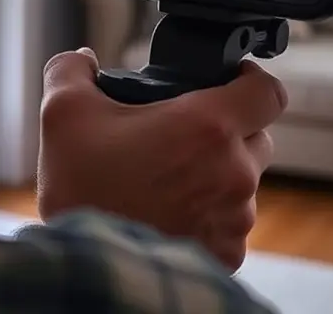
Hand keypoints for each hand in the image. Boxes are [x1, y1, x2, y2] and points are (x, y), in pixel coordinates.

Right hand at [37, 48, 286, 270]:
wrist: (86, 271)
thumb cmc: (82, 192)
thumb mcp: (63, 113)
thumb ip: (72, 69)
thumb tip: (82, 60)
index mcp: (209, 127)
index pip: (269, 92)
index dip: (252, 80)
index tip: (230, 80)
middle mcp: (235, 173)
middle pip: (257, 136)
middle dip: (229, 130)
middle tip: (184, 133)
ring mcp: (234, 220)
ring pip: (243, 182)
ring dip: (218, 176)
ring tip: (170, 179)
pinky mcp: (226, 257)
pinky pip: (230, 224)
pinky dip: (209, 216)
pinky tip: (170, 213)